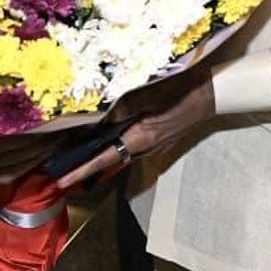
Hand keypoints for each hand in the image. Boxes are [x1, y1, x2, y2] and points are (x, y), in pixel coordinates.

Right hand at [0, 108, 56, 213]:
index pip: (1, 124)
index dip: (27, 115)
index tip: (45, 102)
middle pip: (16, 143)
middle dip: (42, 133)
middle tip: (65, 120)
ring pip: (14, 161)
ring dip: (38, 151)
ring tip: (59, 138)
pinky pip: (4, 177)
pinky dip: (24, 168)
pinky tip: (36, 160)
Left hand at [56, 68, 214, 189]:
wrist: (209, 95)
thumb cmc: (179, 91)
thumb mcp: (145, 95)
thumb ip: (120, 108)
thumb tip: (101, 119)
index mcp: (140, 139)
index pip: (102, 159)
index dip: (80, 170)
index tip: (62, 179)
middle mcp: (145, 148)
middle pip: (108, 159)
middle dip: (85, 164)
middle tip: (61, 167)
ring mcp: (153, 147)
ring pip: (119, 152)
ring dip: (98, 154)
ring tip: (76, 152)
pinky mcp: (158, 141)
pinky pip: (130, 146)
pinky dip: (114, 144)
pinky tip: (105, 135)